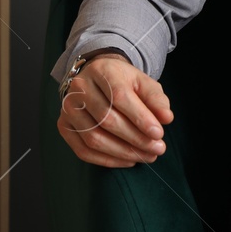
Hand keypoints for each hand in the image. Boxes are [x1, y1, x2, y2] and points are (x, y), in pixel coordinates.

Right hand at [55, 50, 174, 167]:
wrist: (96, 78)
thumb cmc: (122, 82)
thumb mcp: (143, 83)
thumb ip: (156, 99)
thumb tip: (166, 118)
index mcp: (102, 71)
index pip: (120, 97)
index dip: (140, 118)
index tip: (159, 134)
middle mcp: (79, 88)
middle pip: (107, 120)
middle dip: (135, 139)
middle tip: (157, 149)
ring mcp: (68, 108)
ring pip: (94, 138)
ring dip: (123, 153)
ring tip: (145, 156)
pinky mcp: (63, 126)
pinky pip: (83, 150)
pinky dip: (107, 160)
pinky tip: (127, 160)